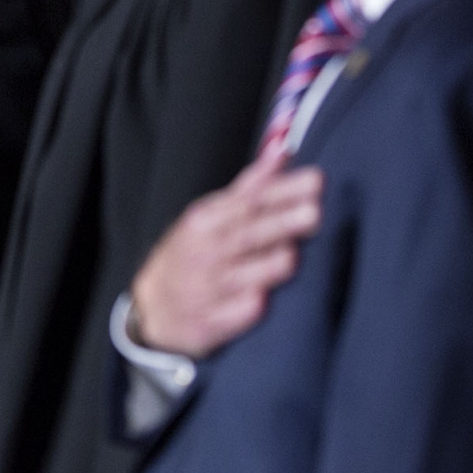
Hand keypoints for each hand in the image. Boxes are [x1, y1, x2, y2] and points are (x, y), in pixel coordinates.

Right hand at [131, 145, 322, 358]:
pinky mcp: (211, 323)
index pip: (250, 200)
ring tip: (293, 256)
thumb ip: (252, 185)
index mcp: (205, 220)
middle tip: (314, 213)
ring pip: (240, 275)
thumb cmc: (196, 251)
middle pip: (247, 234)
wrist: (155, 306)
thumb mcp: (212, 214)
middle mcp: (205, 252)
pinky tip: (262, 301)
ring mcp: (206, 289)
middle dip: (280, 223)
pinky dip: (246, 308)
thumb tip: (284, 149)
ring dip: (266, 265)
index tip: (316, 180)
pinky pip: (231, 315)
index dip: (283, 190)